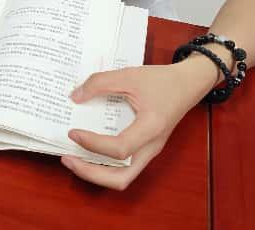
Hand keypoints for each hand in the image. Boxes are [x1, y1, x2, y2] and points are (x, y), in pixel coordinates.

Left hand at [62, 61, 214, 189]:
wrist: (187, 84)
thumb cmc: (162, 80)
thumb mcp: (129, 75)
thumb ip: (100, 82)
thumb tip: (75, 97)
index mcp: (151, 127)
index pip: (120, 149)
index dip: (93, 144)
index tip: (73, 132)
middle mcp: (151, 147)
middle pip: (121, 178)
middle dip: (90, 173)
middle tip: (67, 159)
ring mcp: (149, 151)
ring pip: (123, 178)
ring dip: (96, 174)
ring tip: (74, 159)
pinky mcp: (145, 150)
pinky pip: (124, 167)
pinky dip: (104, 166)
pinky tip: (88, 152)